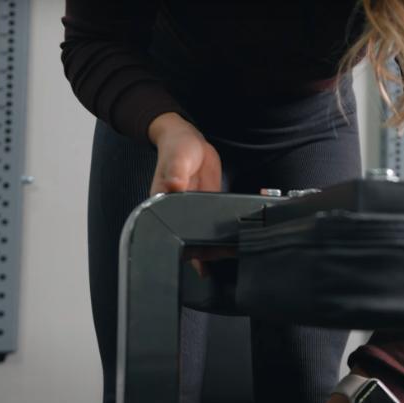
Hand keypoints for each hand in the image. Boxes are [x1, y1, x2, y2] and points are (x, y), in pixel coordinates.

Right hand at [149, 112, 222, 274]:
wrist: (189, 138)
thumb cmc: (176, 147)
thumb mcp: (176, 158)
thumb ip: (175, 173)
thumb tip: (174, 186)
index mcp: (164, 206)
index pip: (174, 236)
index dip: (188, 251)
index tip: (201, 262)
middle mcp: (178, 213)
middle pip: (192, 241)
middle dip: (207, 254)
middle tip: (224, 256)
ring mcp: (195, 211)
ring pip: (206, 236)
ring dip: (218, 246)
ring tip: (234, 251)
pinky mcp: (209, 206)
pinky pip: (217, 223)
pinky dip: (226, 231)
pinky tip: (239, 237)